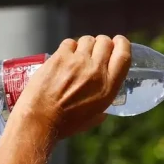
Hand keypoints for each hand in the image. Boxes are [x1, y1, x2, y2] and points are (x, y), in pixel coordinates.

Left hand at [13, 35, 131, 139]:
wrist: (40, 119)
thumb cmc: (66, 124)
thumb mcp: (93, 118)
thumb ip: (102, 109)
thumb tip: (103, 110)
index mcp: (108, 87)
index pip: (123, 55)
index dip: (122, 44)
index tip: (118, 42)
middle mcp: (96, 71)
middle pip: (105, 42)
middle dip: (101, 44)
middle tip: (94, 52)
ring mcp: (77, 62)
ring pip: (87, 40)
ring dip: (84, 46)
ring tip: (77, 56)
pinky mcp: (60, 57)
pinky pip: (69, 43)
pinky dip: (68, 48)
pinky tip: (63, 58)